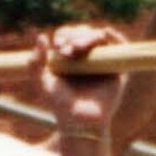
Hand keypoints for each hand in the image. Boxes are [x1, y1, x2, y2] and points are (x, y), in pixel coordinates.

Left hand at [23, 21, 127, 139]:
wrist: (79, 122)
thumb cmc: (59, 104)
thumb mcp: (41, 84)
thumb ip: (34, 64)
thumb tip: (41, 37)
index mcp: (68, 55)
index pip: (68, 35)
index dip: (64, 35)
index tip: (59, 44)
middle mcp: (86, 55)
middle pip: (84, 33)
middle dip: (76, 36)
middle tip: (70, 49)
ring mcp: (102, 60)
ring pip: (100, 38)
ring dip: (90, 36)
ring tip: (79, 47)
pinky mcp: (118, 68)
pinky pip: (120, 48)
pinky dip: (116, 38)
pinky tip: (108, 34)